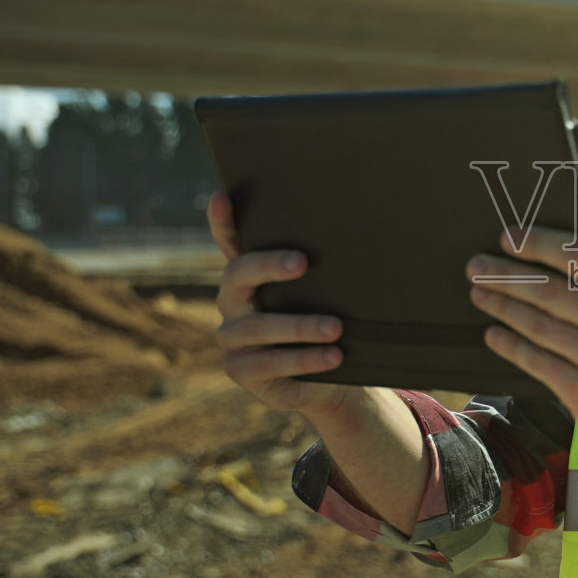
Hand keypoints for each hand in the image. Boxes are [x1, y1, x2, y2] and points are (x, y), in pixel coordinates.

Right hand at [206, 192, 352, 416]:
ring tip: (336, 327)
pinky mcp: (241, 370)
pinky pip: (269, 363)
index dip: (222, 222)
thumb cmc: (327, 327)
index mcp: (250, 279)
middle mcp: (232, 303)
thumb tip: (356, 240)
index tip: (221, 197)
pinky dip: (304, 358)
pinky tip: (333, 356)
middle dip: (268, 265)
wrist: (329, 380)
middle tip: (302, 262)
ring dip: (300, 325)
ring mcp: (232, 338)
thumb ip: (323, 274)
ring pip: (257, 326)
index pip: (230, 244)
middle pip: (237, 276)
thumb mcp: (326, 297)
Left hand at [465, 210, 577, 468]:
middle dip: (506, 274)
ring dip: (502, 306)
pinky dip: (511, 346)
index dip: (539, 243)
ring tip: (478, 293)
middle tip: (476, 264)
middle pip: (551, 290)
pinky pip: (538, 362)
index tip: (508, 236)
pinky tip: (493, 334)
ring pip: (539, 325)